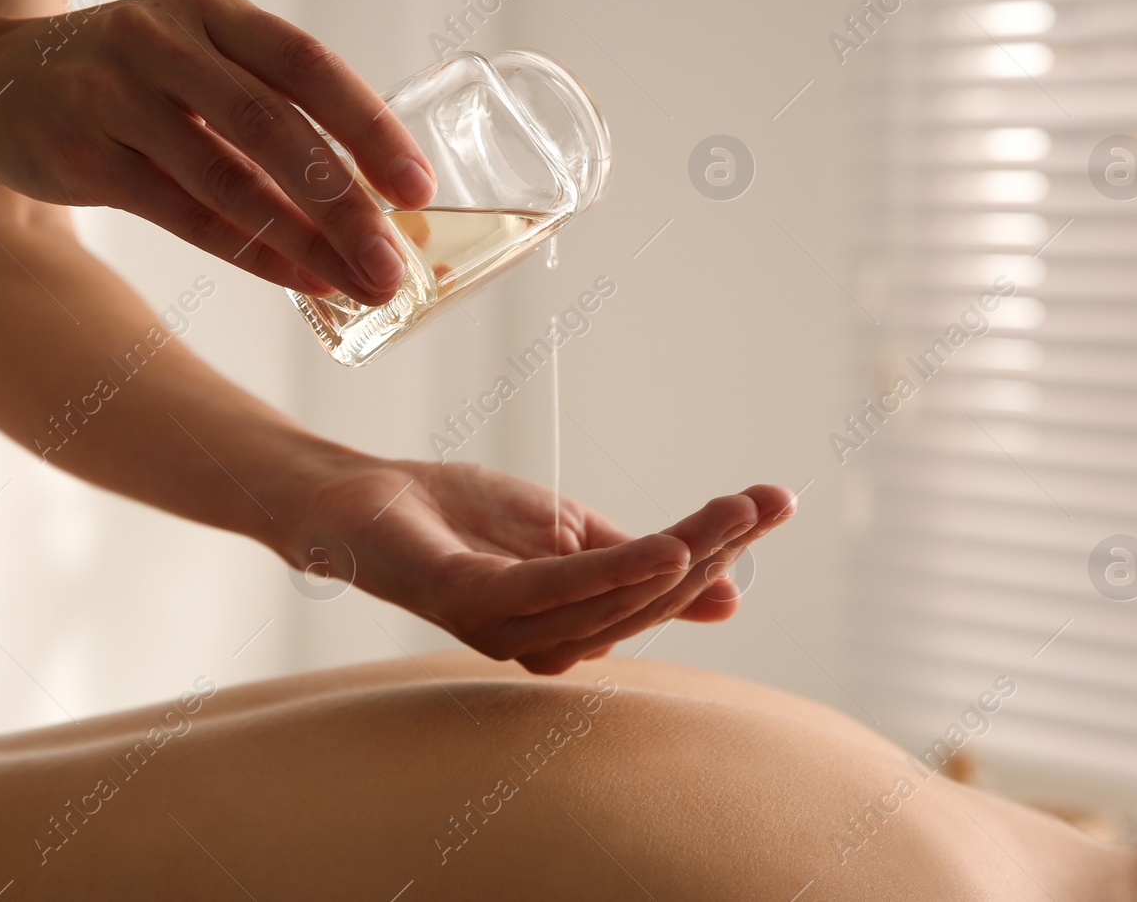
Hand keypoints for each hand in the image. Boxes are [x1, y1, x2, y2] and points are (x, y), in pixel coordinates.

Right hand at [0, 0, 434, 304]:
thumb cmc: (124, 78)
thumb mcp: (193, 54)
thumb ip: (268, 98)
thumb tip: (372, 186)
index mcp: (208, 8)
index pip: (305, 63)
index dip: (368, 125)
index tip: (417, 186)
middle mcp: (160, 41)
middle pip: (273, 125)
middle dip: (345, 200)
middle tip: (394, 259)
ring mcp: (113, 97)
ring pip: (229, 178)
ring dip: (305, 239)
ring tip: (362, 282)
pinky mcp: (80, 157)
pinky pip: (183, 215)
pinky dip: (250, 252)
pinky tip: (300, 279)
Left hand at [287, 458, 794, 673]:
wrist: (362, 495)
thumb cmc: (459, 517)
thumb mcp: (568, 531)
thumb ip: (635, 559)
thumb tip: (727, 595)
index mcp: (569, 625)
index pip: (658, 592)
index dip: (719, 552)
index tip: (774, 504)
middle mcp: (543, 642)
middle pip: (645, 601)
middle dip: (714, 551)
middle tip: (768, 501)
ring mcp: (506, 630)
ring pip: (612, 599)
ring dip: (682, 555)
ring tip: (734, 512)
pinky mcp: (471, 603)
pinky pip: (555, 592)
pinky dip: (614, 573)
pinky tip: (666, 547)